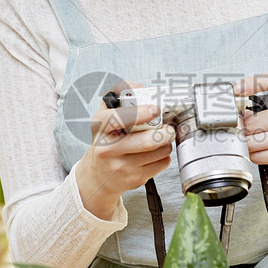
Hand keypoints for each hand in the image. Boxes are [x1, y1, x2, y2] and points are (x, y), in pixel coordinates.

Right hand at [76, 82, 174, 218]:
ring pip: (158, 152)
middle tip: (169, 128)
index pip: (118, 118)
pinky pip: (161, 164)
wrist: (99, 174)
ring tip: (161, 139)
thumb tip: (142, 88)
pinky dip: (164, 156)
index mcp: (100, 128)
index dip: (140, 113)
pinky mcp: (134, 179)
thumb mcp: (105, 115)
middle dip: (165, 133)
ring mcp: (121, 166)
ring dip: (166, 144)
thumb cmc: (106, 140)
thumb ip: (120, 95)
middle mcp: (108, 149)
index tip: (155, 109)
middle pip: (146, 142)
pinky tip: (155, 153)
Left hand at [233, 72, 267, 202]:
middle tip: (247, 127)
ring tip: (255, 139)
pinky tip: (262, 150)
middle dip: (244, 126)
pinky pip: (258, 155)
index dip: (253, 83)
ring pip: (253, 140)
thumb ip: (263, 98)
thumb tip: (235, 111)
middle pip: (254, 120)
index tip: (237, 89)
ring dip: (247, 142)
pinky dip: (254, 154)